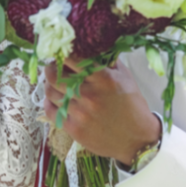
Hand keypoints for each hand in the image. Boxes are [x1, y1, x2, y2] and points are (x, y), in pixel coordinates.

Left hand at [43, 61, 160, 164]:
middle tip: (52, 67)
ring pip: (51, 92)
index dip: (63, 54)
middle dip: (50, 68)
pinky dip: (49, 102)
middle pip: (55, 76)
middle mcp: (89, 95)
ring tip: (53, 83)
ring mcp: (80, 113)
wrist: (136, 139)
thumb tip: (93, 47)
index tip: (61, 53)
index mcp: (103, 79)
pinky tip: (54, 99)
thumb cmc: (132, 106)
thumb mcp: (126, 78)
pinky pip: (51, 111)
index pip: (73, 59)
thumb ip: (109, 61)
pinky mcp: (74, 129)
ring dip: (49, 85)